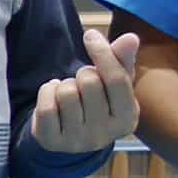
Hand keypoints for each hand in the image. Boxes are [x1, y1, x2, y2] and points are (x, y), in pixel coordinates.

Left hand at [31, 27, 141, 156]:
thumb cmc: (98, 100)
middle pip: (89, 83)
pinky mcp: (52, 142)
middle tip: (82, 81)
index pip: (117, 80)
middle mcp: (105, 135)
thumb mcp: (114, 81)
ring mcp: (77, 142)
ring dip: (64, 84)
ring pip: (66, 93)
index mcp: (127, 120)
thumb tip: (130, 38)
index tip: (90, 35)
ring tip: (69, 92)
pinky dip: (47, 92)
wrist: (70, 132)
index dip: (103, 53)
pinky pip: (46, 107)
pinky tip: (53, 97)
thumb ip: (122, 59)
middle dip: (83, 73)